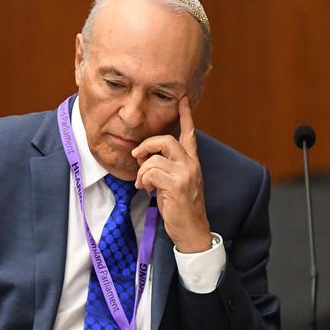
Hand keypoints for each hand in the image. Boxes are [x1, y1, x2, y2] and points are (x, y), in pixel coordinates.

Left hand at [131, 96, 210, 252]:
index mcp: (192, 162)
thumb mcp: (174, 183)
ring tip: (144, 184)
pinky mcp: (177, 184)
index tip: (183, 99)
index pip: (189, 133)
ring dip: (142, 172)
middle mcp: (191, 164)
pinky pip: (151, 172)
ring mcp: (186, 173)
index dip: (186, 116)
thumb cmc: (181, 208)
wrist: (192, 231)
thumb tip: (144, 158)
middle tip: (137, 157)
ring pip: (154, 158)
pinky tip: (147, 190)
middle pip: (166, 139)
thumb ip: (165, 167)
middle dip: (147, 146)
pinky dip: (143, 180)